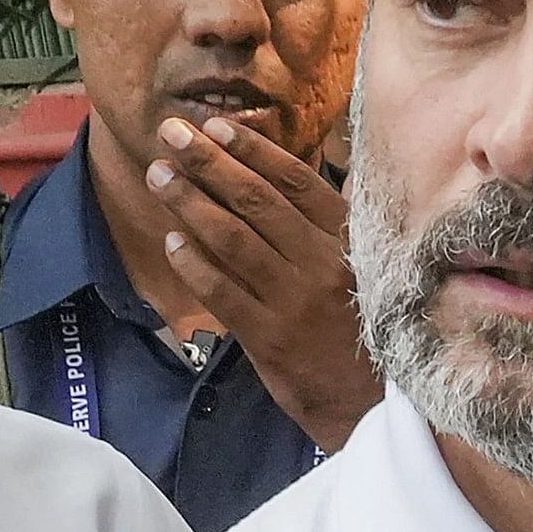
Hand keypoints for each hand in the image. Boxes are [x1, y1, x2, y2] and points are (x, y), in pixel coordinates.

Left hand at [149, 115, 377, 448]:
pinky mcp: (271, 338)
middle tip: (170, 134)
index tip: (216, 126)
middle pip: (257, 200)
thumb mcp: (363, 270)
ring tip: (159, 176)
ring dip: (190, 203)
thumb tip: (286, 180)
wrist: (373, 405)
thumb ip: (330, 228)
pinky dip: (194, 265)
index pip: (295, 181)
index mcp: (347, 240)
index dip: (252, 149)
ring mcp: (295, 300)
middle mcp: (322, 263)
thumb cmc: (363, 332)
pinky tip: (171, 241)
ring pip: (234, 239)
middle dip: (208, 163)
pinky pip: (224, 293)